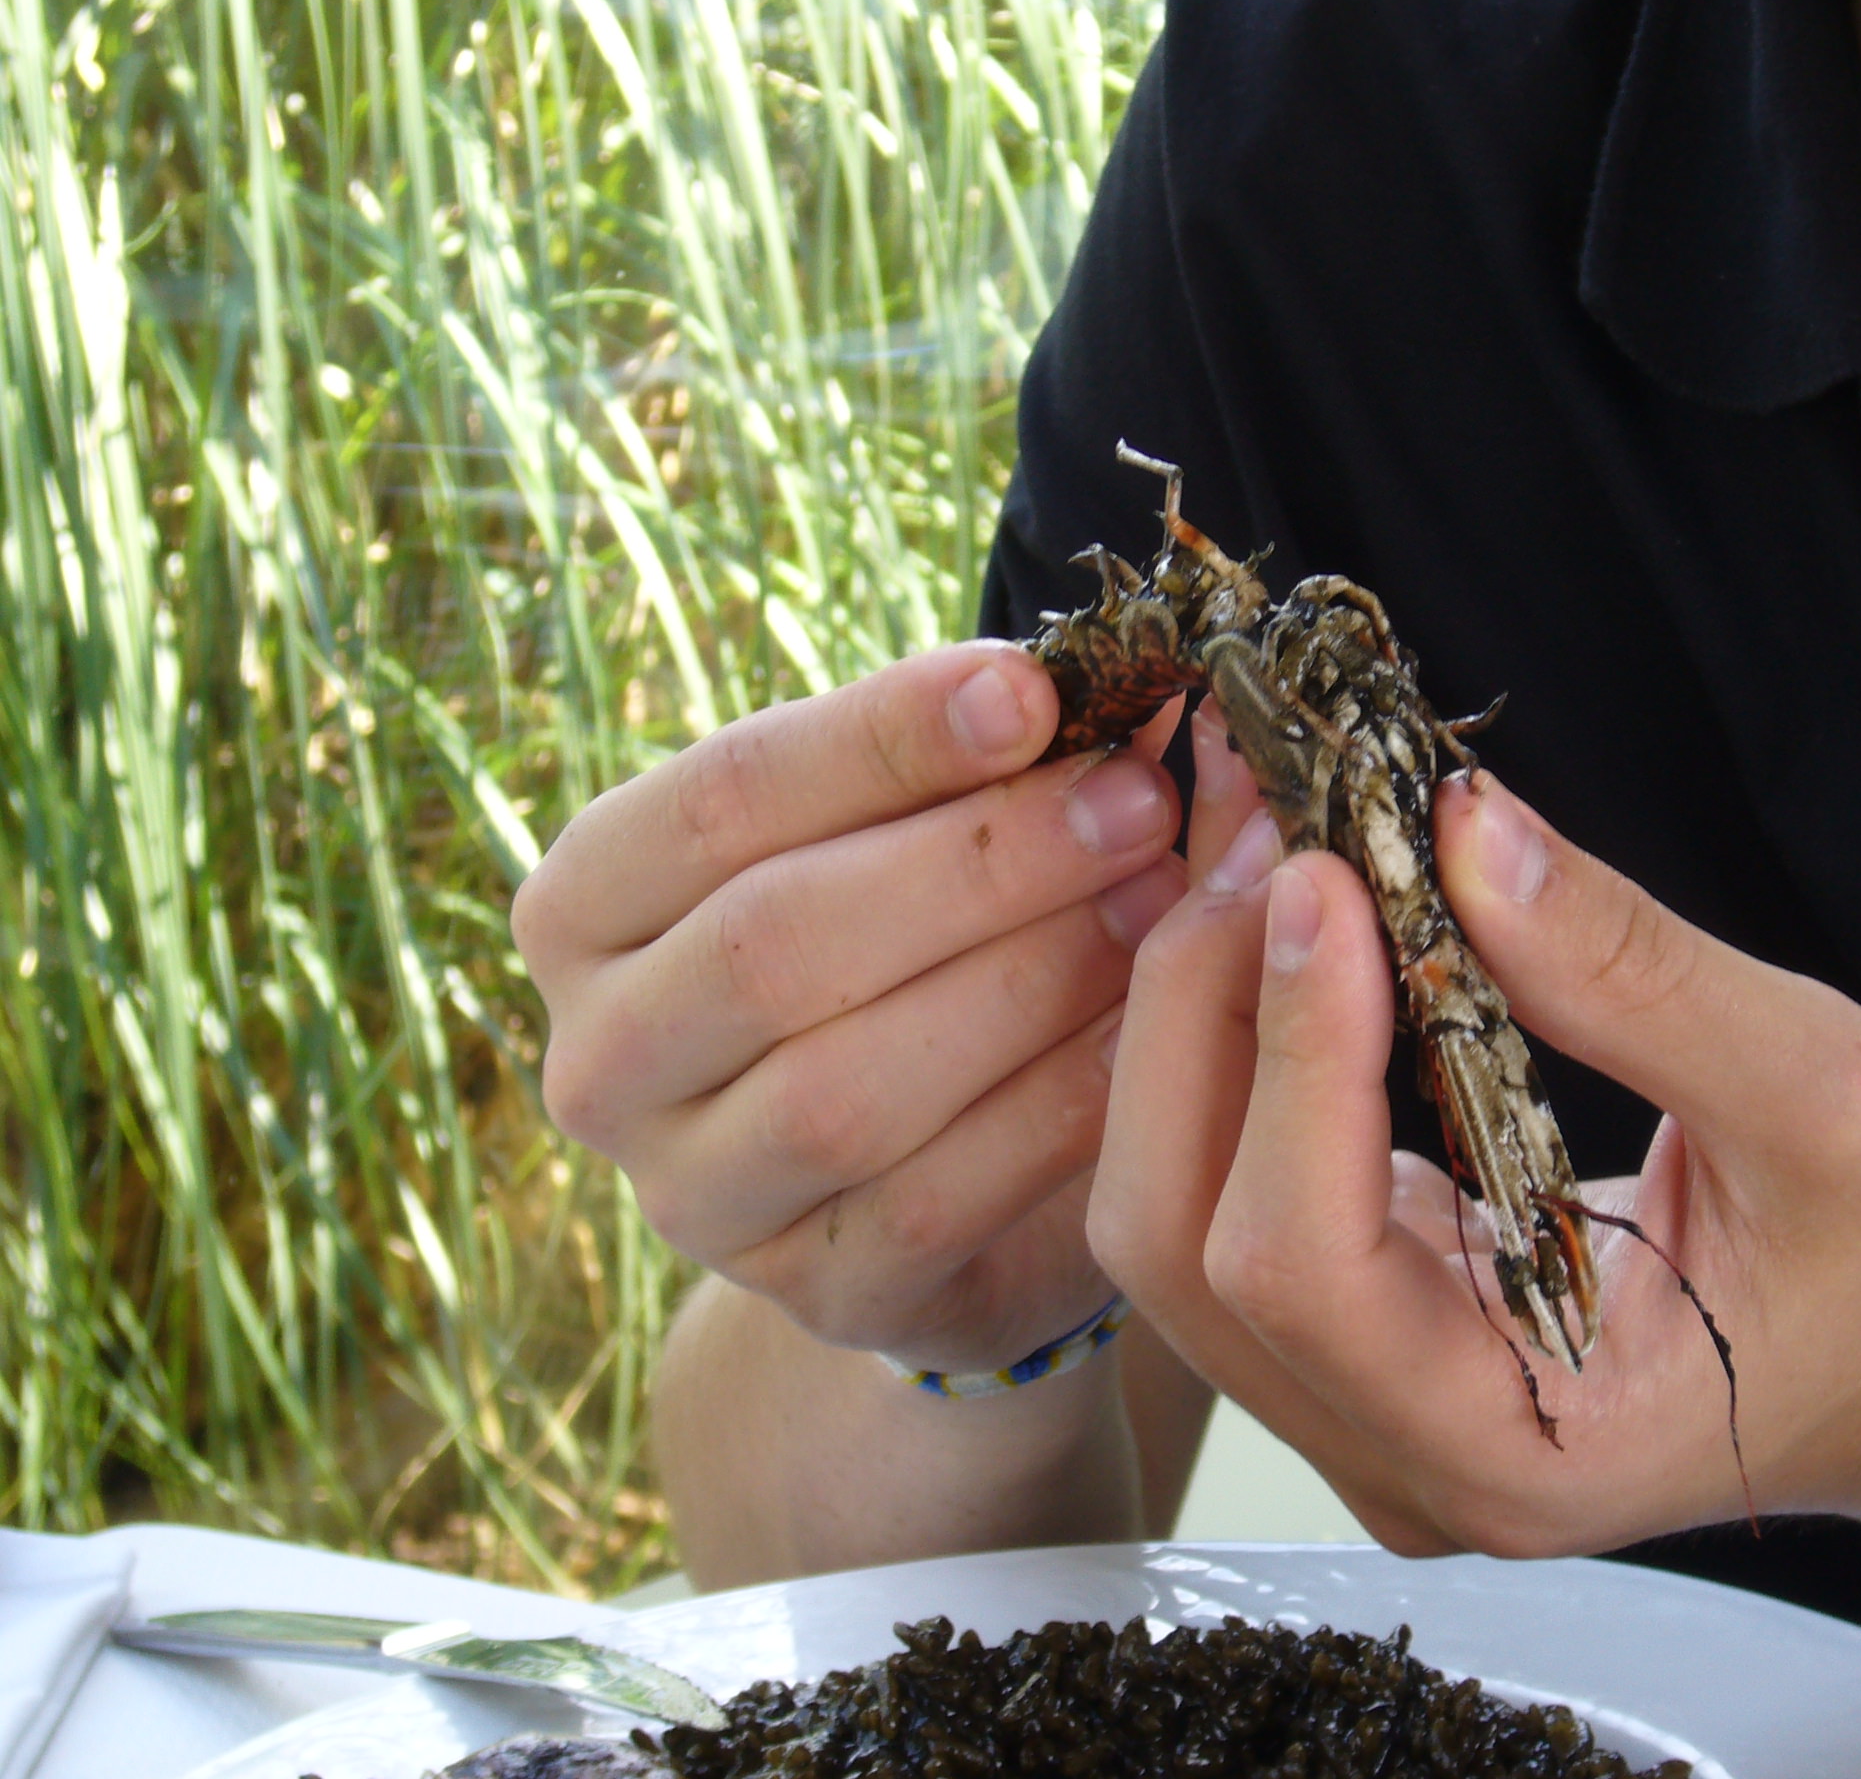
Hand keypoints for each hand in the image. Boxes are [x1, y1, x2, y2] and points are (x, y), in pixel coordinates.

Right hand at [512, 641, 1192, 1372]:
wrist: (931, 1183)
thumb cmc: (907, 954)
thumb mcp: (906, 843)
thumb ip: (971, 766)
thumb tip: (1118, 678)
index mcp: (589, 906)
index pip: (724, 796)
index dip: (883, 738)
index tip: (1033, 689)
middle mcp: (603, 1057)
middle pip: (775, 943)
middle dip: (977, 862)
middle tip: (1133, 803)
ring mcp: (693, 1197)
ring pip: (845, 1087)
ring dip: (1026, 982)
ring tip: (1160, 903)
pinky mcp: (811, 1293)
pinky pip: (933, 1201)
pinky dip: (1052, 1109)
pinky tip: (1145, 1035)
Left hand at [1090, 773, 1860, 1568]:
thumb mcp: (1831, 1093)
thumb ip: (1632, 972)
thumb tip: (1456, 832)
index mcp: (1519, 1450)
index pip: (1303, 1267)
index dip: (1288, 1055)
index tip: (1321, 876)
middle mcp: (1408, 1450)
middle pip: (1185, 1243)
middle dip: (1203, 1015)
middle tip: (1277, 829)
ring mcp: (1373, 1397)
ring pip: (1177, 1218)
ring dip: (1199, 1021)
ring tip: (1274, 851)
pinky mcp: (1372, 1326)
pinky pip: (1234, 1187)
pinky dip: (1241, 1046)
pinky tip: (1292, 922)